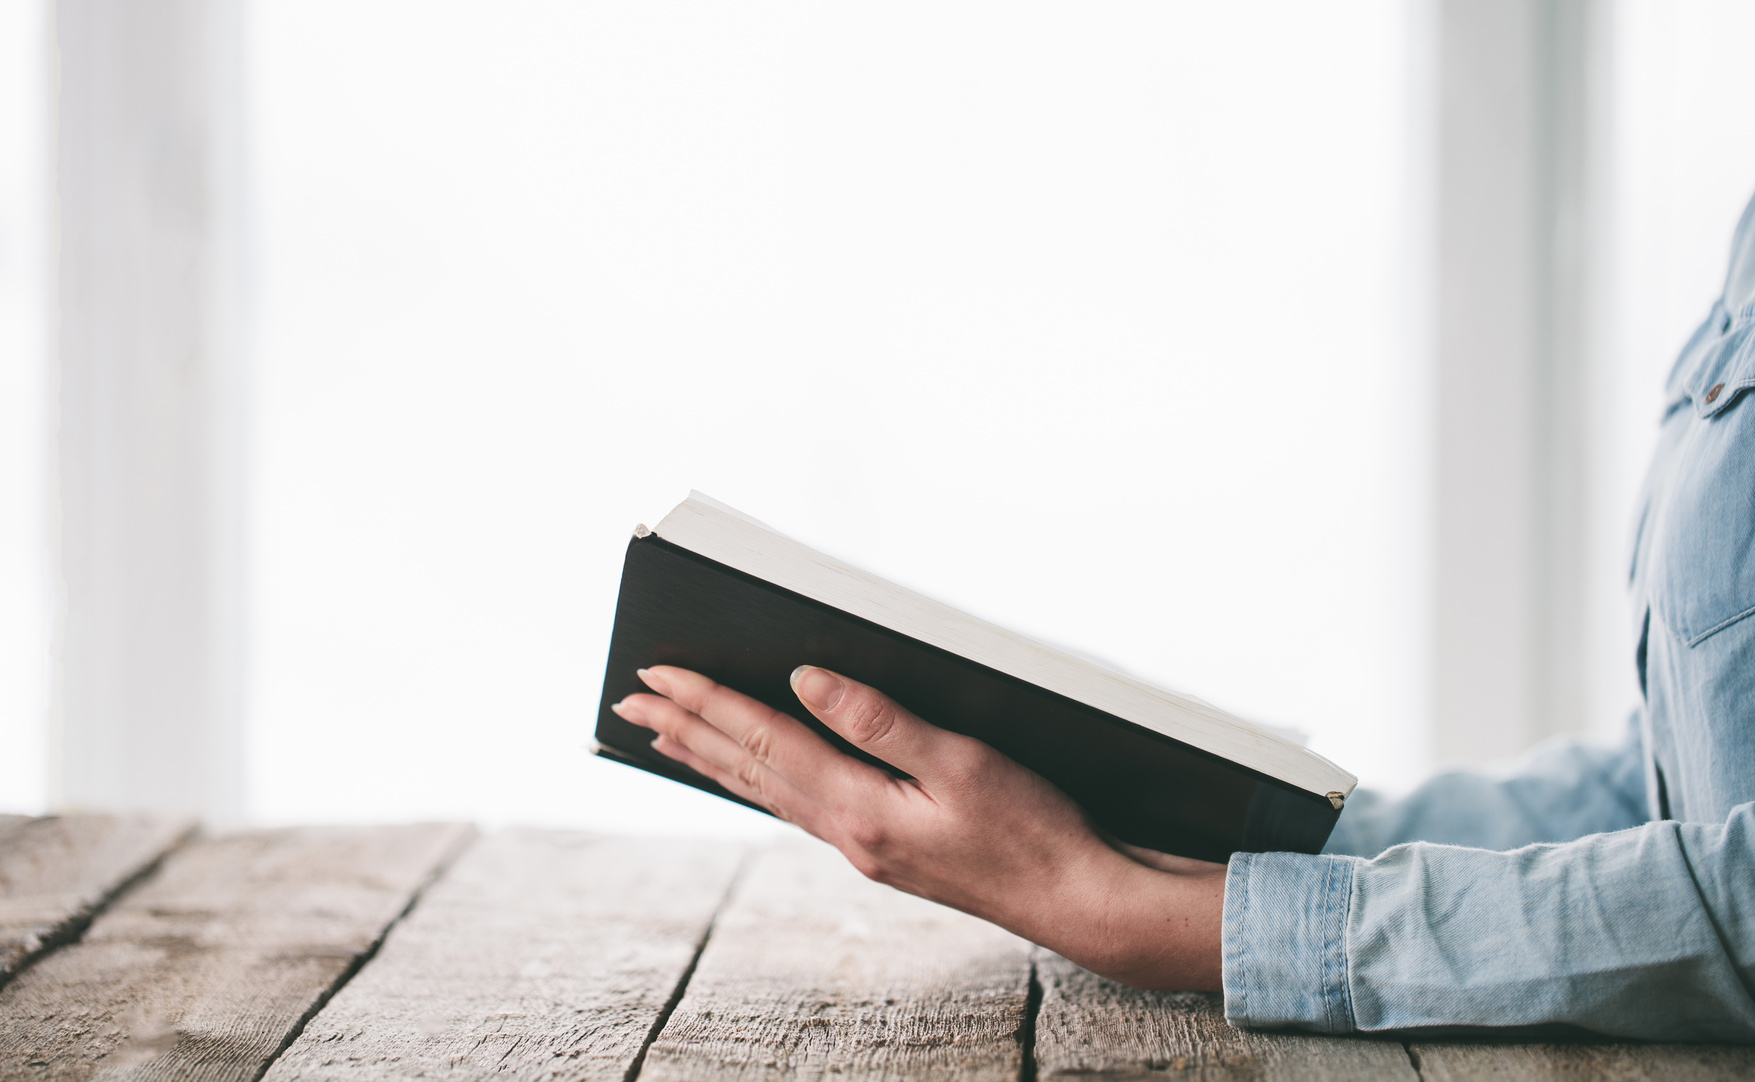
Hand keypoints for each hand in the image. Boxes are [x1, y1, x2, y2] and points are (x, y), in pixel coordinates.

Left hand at [610, 664, 1224, 989]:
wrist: (1073, 898)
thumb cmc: (1031, 830)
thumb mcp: (961, 762)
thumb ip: (878, 720)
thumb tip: (805, 681)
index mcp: (860, 808)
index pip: (764, 741)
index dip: (707, 703)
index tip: (656, 676)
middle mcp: (847, 833)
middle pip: (748, 769)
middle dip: (685, 730)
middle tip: (629, 702)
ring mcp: (861, 848)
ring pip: (765, 792)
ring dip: (711, 757)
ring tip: (666, 735)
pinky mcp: (881, 851)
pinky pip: (795, 808)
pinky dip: (757, 782)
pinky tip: (751, 775)